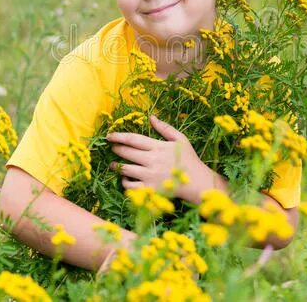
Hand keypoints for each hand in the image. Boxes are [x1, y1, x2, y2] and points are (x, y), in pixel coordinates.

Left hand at [107, 115, 226, 202]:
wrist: (197, 182)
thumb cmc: (189, 159)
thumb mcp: (180, 139)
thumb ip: (165, 128)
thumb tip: (151, 116)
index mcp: (158, 147)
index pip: (133, 139)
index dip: (119, 136)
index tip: (109, 136)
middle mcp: (152, 160)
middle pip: (126, 152)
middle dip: (116, 149)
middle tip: (112, 147)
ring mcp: (149, 176)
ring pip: (125, 169)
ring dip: (116, 166)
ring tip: (113, 164)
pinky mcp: (149, 189)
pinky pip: (130, 186)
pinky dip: (125, 181)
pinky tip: (126, 178)